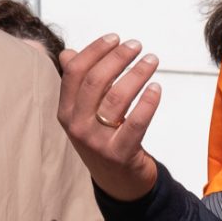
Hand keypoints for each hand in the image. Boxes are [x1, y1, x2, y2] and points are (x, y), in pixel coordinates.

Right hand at [56, 34, 162, 201]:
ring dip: (137, 74)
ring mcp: (97, 142)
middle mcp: (76, 126)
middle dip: (118, 57)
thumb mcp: (84, 112)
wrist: (118, 182)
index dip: (95, 51)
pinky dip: (148, 102)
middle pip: (95, 81)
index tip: (115, 38)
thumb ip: (77, 83)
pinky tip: (156, 88)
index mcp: (65, 111)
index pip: (75, 72)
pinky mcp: (119, 154)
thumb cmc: (102, 137)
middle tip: (137, 45)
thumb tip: (68, 53)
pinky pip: (136, 123)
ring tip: (152, 60)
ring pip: (117, 98)